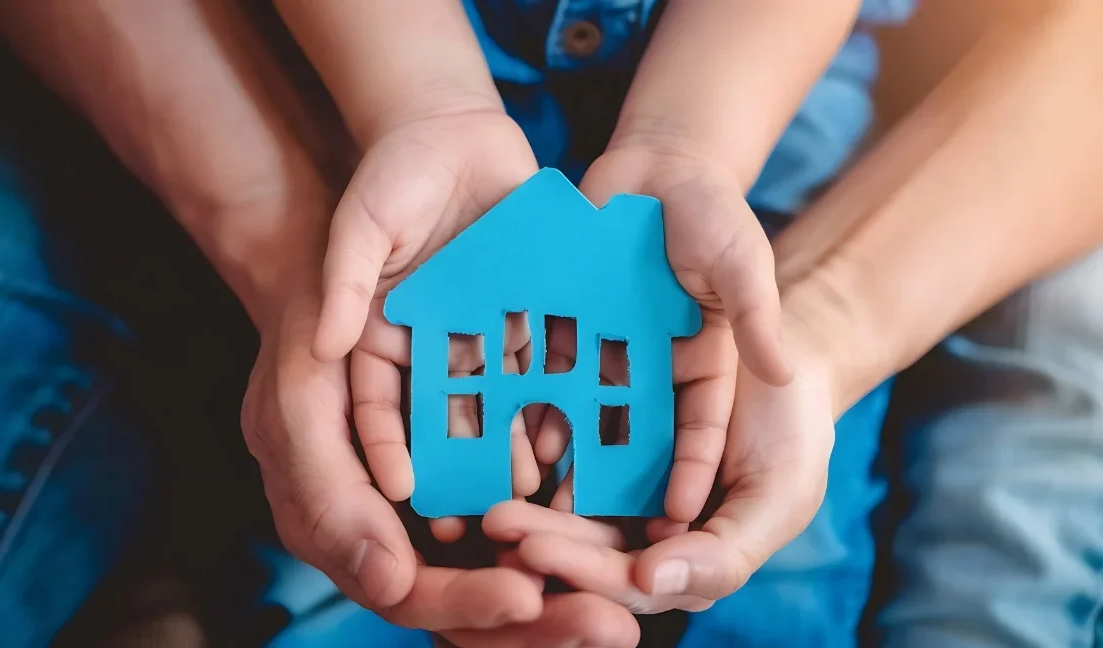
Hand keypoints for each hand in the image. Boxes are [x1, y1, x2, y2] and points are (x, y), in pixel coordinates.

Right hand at [244, 293, 640, 645]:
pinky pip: (521, 492)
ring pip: (500, 557)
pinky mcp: (473, 445)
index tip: (529, 595)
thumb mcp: (295, 410)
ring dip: (561, 579)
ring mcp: (435, 486)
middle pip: (465, 594)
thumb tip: (391, 584)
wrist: (335, 261)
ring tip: (624, 596)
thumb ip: (331, 499)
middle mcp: (390, 519)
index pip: (406, 590)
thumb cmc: (305, 329)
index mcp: (337, 522)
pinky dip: (562, 512)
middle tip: (608, 626)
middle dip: (536, 619)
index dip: (467, 600)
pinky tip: (611, 514)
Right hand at [327, 110, 544, 532]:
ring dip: (507, 444)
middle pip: (435, 422)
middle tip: (473, 516)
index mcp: (373, 342)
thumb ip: (345, 279)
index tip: (400, 489)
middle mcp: (424, 352)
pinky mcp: (522, 319)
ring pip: (490, 405)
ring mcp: (475, 338)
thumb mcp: (359, 223)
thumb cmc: (391, 174)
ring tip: (528, 488)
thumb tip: (327, 344)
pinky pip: (536, 369)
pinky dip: (549, 400)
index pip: (372, 406)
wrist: (455, 134)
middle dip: (454, 467)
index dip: (382, 448)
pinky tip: (565, 435)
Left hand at [501, 330, 835, 611]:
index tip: (537, 553)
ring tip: (489, 492)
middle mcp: (647, 531)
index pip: (629, 580)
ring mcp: (625, 486)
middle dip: (542, 537)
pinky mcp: (608, 436)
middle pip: (588, 545)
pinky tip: (505, 443)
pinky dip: (541, 447)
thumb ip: (724, 553)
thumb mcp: (778, 497)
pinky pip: (572, 447)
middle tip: (497, 523)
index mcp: (686, 559)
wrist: (781, 356)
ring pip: (570, 503)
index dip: (584, 569)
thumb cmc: (793, 434)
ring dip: (531, 501)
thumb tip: (650, 584)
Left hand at [534, 144, 789, 522]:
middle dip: (613, 481)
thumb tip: (783, 370)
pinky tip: (506, 433)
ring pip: (584, 412)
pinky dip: (528, 400)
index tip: (676, 518)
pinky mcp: (562, 327)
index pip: (700, 430)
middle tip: (591, 531)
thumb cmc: (712, 212)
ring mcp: (604, 353)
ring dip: (564, 453)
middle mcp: (650, 372)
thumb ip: (757, 313)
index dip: (690, 471)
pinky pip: (545, 371)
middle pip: (633, 435)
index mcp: (703, 370)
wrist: (656, 165)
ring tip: (538, 500)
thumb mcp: (742, 260)